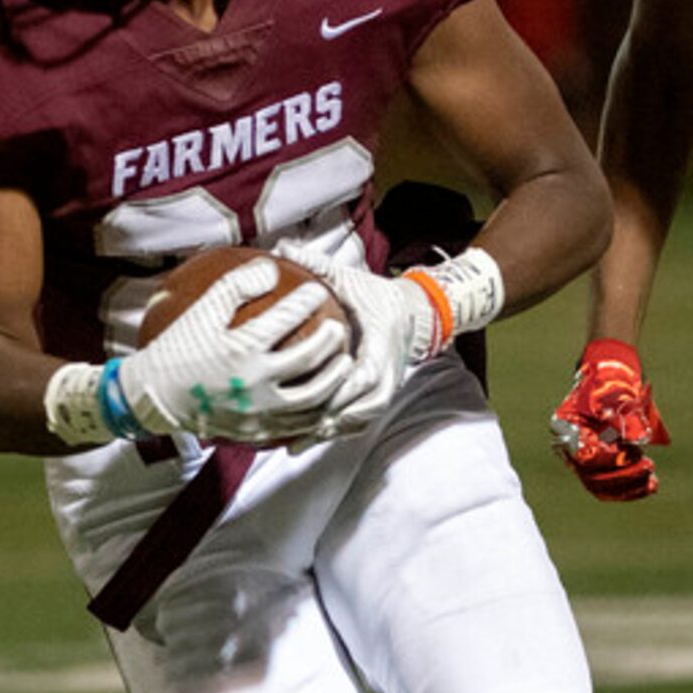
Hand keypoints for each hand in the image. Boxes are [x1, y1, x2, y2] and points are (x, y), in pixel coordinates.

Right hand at [114, 259, 351, 441]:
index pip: (286, 318)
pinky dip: (316, 410)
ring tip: (343, 364)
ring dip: (333, 380)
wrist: (153, 398)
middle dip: (330, 340)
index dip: (306, 301)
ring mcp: (259, 411)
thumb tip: (271, 268)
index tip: (316, 290)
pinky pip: (298, 424)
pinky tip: (324, 398)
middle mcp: (255, 382)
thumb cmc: (176, 349)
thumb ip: (238, 285)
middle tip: (338, 327)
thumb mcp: (203, 310)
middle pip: (308, 359)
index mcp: (241, 348)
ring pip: (312, 398)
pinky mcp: (258, 432)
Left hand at [298, 259, 442, 437]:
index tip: (316, 398)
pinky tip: (302, 442)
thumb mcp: (350, 278)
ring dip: (330, 432)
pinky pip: (356, 422)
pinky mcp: (376, 397)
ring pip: (360, 419)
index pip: (367, 374)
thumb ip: (318, 266)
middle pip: (364, 407)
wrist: (410, 313)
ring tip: (295, 444)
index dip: (343, 390)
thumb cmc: (374, 296)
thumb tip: (282, 247)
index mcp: (382, 344)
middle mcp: (388, 372)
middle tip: (295, 429)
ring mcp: (385, 388)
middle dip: (331, 420)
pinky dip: (332, 433)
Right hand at [550, 340, 668, 500]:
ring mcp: (583, 456)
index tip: (630, 452)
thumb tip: (632, 440)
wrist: (612, 374)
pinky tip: (651, 485)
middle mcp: (569, 444)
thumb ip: (621, 413)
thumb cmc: (612, 380)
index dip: (606, 459)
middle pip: (591, 475)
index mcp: (565, 425)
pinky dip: (629, 488)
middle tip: (648, 466)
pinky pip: (608, 485)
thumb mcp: (617, 392)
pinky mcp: (598, 464)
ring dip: (627, 486)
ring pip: (599, 484)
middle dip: (622, 476)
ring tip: (651, 479)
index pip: (582, 454)